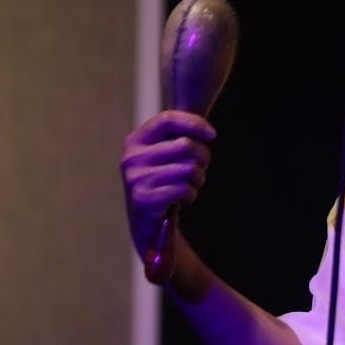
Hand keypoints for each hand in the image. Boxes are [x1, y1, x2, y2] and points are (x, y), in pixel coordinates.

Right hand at [119, 110, 214, 256]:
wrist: (147, 224)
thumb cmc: (162, 182)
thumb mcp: (164, 155)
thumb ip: (178, 137)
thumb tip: (206, 130)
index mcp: (135, 141)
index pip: (167, 119)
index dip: (194, 123)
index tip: (212, 134)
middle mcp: (132, 158)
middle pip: (185, 145)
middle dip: (203, 157)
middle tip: (201, 167)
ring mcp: (136, 179)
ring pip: (189, 168)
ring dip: (199, 178)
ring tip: (192, 184)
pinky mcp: (144, 199)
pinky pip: (184, 189)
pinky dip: (191, 194)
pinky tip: (184, 198)